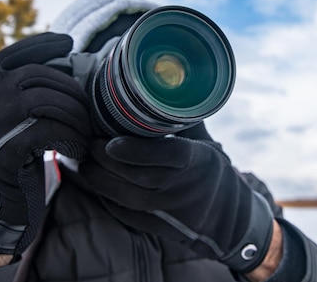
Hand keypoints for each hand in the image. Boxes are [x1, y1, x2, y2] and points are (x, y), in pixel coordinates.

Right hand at [0, 32, 90, 255]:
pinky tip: (78, 150)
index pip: (9, 55)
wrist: (3, 203)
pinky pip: (47, 130)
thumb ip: (33, 93)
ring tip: (86, 132)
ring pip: (44, 100)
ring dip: (75, 115)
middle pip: (36, 75)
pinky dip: (70, 138)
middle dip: (71, 88)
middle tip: (91, 109)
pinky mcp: (4, 150)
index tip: (67, 40)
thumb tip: (70, 62)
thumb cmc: (23, 157)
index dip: (38, 44)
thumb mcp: (21, 120)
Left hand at [80, 133, 273, 273]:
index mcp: (198, 162)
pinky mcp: (159, 228)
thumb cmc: (213, 173)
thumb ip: (184, 122)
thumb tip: (162, 88)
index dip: (136, 150)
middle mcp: (183, 188)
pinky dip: (107, 199)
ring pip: (127, 198)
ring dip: (100, 180)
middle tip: (90, 143)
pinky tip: (95, 183)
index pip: (167, 156)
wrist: (230, 221)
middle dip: (107, 160)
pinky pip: (126, 215)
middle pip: (139, 176)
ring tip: (85, 163)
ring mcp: (170, 213)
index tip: (111, 142)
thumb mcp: (207, 145)